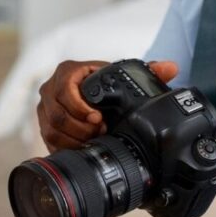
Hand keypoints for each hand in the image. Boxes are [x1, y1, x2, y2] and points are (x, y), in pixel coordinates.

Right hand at [37, 60, 178, 152]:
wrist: (87, 93)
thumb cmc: (103, 83)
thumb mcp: (122, 76)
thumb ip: (147, 71)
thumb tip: (171, 67)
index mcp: (67, 72)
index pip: (64, 90)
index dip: (79, 107)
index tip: (98, 118)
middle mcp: (49, 89)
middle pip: (56, 114)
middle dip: (80, 128)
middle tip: (100, 132)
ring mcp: (44, 109)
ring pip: (51, 130)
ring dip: (73, 139)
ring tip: (93, 141)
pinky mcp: (43, 126)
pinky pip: (48, 142)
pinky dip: (66, 147)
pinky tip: (82, 149)